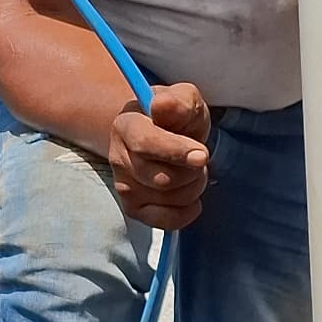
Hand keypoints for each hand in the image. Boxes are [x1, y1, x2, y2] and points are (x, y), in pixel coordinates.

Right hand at [108, 82, 210, 229]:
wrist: (164, 135)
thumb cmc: (176, 117)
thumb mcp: (184, 99)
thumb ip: (178, 101)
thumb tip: (162, 105)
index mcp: (126, 125)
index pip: (145, 143)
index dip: (176, 151)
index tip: (202, 155)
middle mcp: (118, 158)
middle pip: (162, 178)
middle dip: (192, 171)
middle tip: (199, 157)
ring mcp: (124, 186)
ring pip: (168, 199)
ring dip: (193, 187)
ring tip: (192, 171)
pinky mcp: (134, 208)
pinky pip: (165, 221)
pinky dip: (187, 212)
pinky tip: (191, 197)